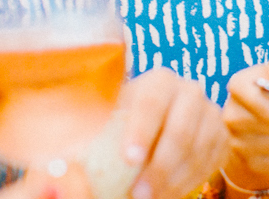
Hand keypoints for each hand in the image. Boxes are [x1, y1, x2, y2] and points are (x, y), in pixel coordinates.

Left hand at [0, 68, 227, 198]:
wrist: (151, 129)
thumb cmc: (113, 129)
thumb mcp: (92, 130)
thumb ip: (70, 148)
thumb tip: (47, 172)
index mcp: (157, 80)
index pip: (153, 100)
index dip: (142, 128)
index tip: (128, 159)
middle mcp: (188, 91)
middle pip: (183, 128)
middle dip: (160, 165)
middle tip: (138, 195)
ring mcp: (209, 114)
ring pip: (199, 149)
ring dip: (174, 179)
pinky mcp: (221, 137)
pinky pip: (211, 162)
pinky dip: (189, 182)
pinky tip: (167, 194)